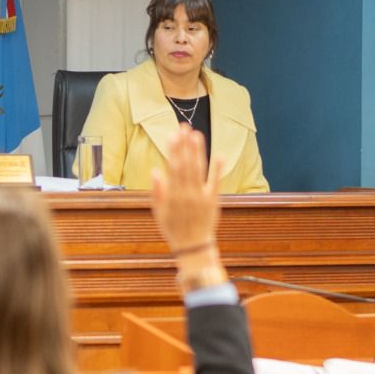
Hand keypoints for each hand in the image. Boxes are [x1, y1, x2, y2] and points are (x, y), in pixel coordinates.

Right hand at [150, 126, 222, 256]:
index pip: (173, 168)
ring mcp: (200, 197)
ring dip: (198, 152)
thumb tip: (155, 171)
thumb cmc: (173, 229)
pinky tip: (219, 155)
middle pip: (185, 165)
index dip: (173, 151)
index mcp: (172, 196)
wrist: (193, 246)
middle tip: (184, 127)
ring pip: (199, 170)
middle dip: (184, 145)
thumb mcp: (159, 213)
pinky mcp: (213, 201)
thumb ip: (157, 192)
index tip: (172, 135)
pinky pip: (215, 183)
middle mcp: (186, 194)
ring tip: (197, 135)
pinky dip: (217, 169)